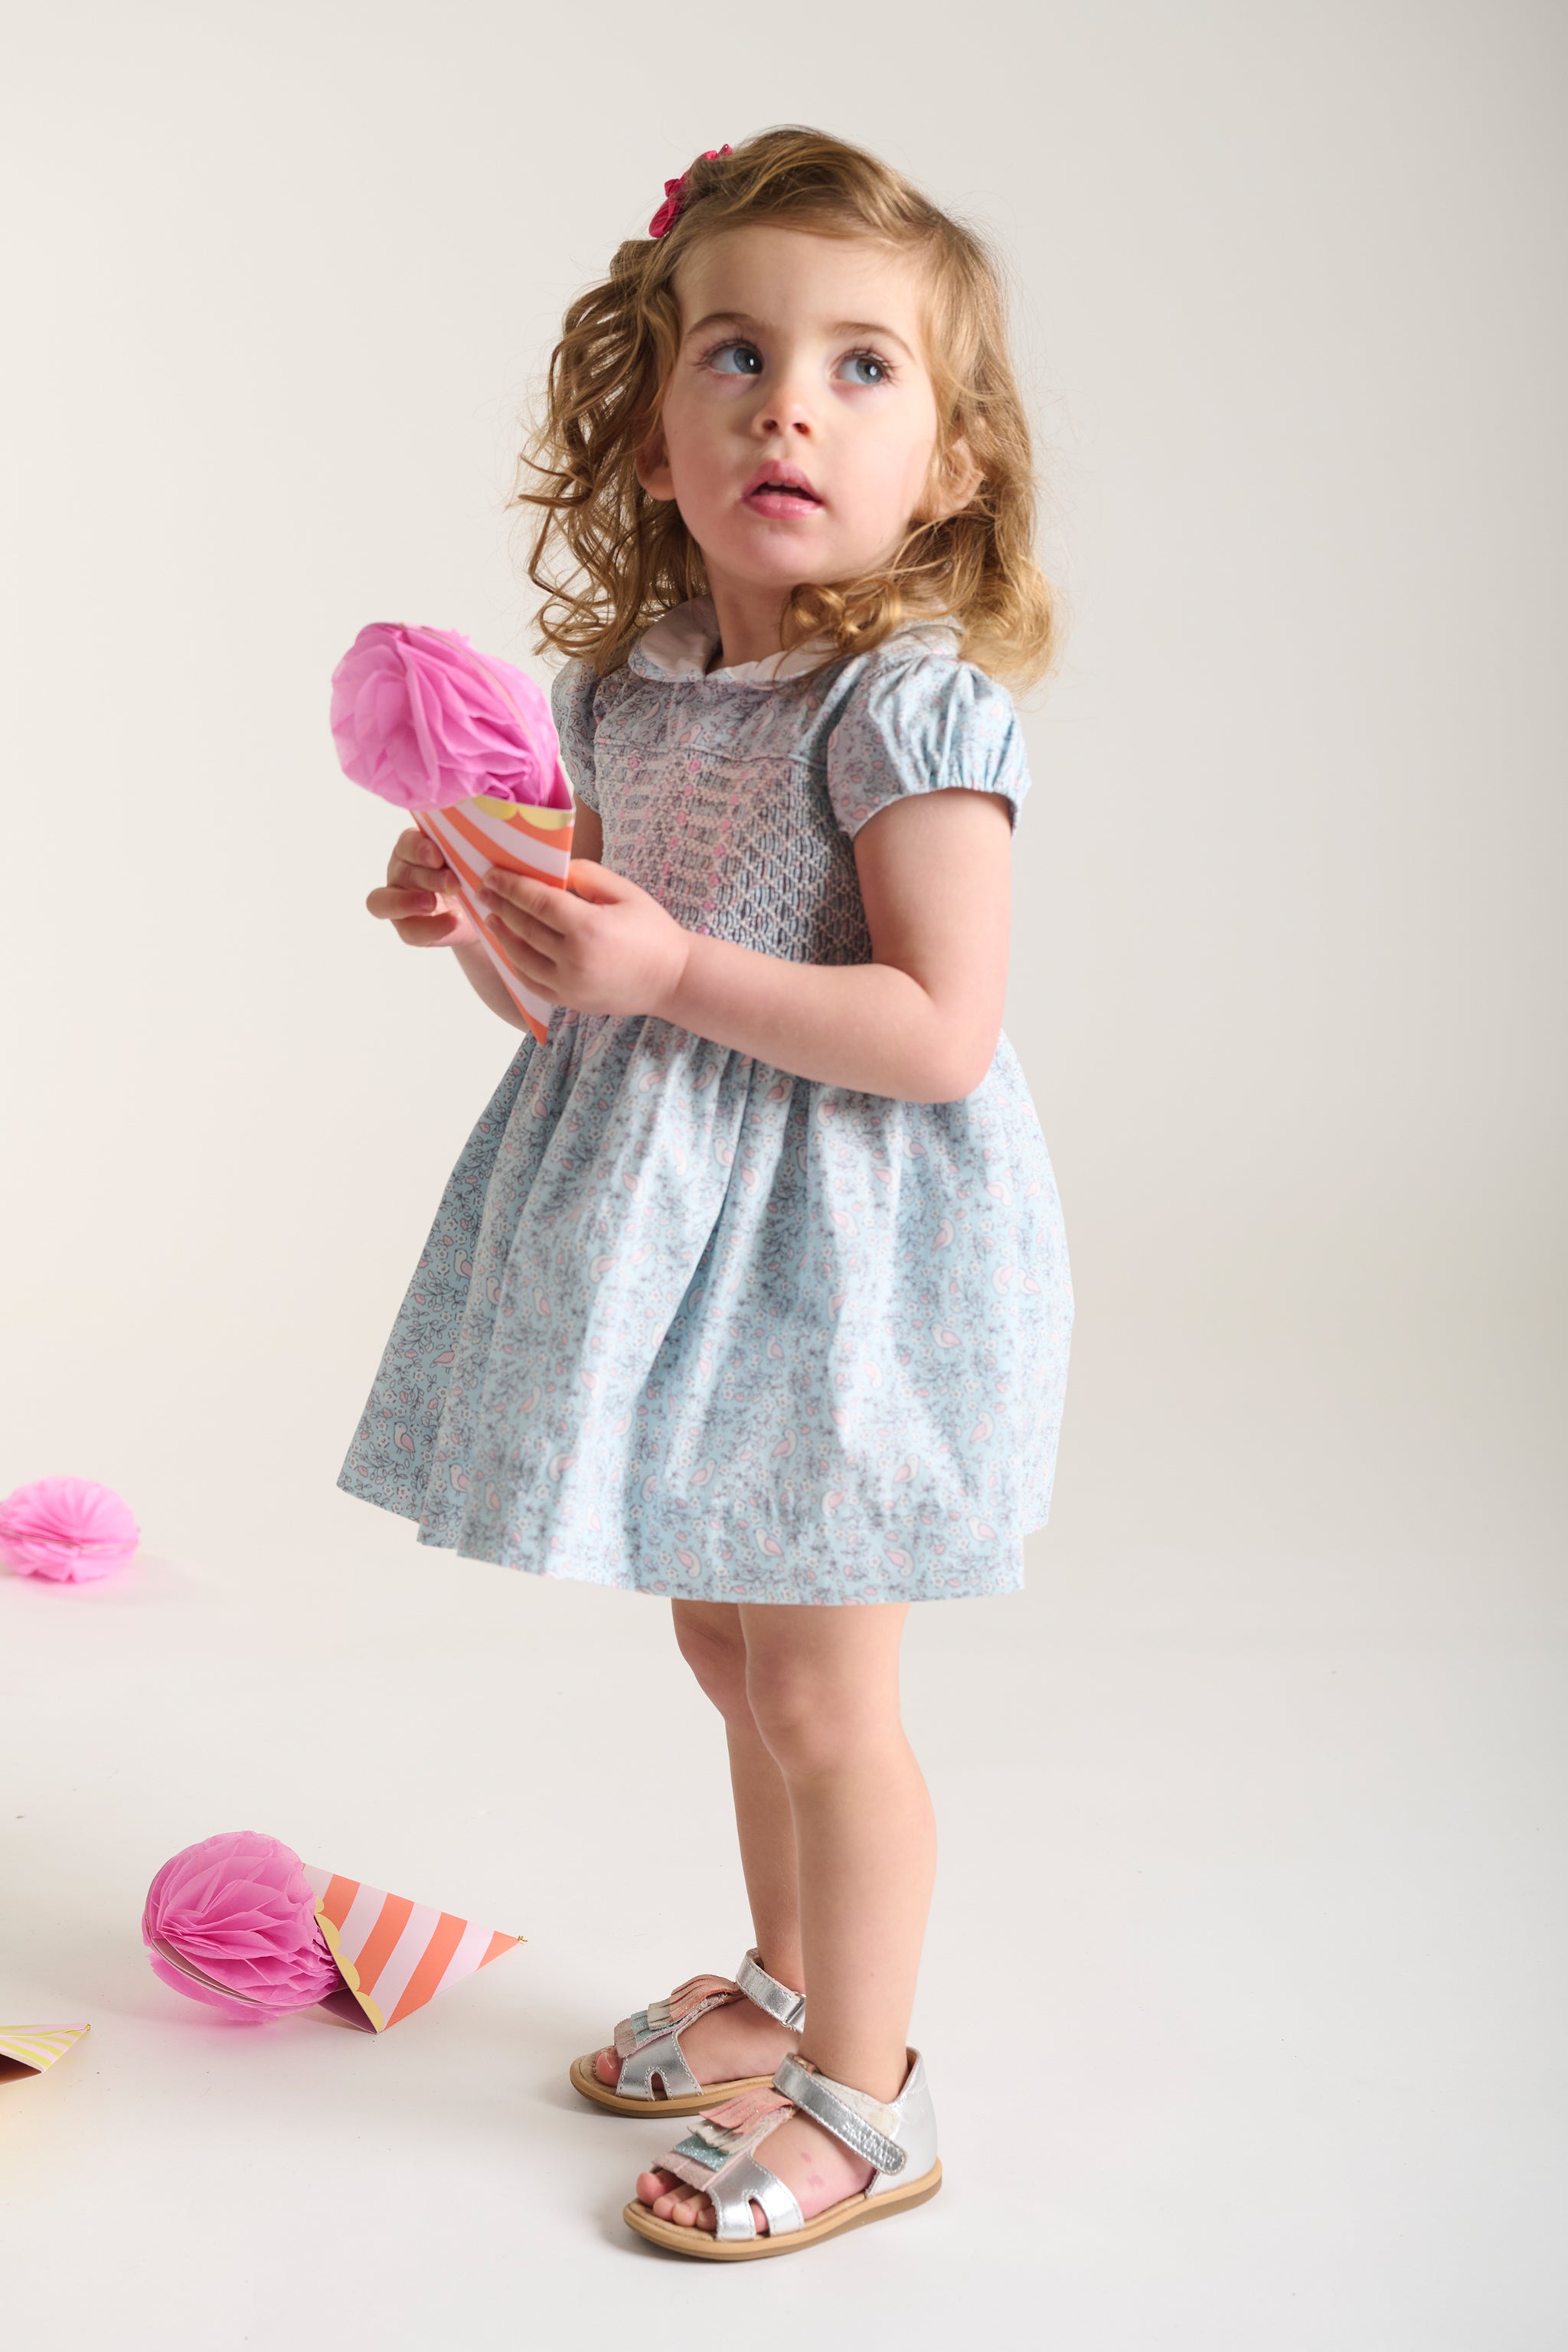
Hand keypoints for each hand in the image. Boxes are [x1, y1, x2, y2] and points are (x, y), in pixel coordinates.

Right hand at [365, 828, 478, 947]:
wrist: (486, 913)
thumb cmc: (476, 877)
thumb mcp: (475, 863)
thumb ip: (470, 852)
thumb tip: (482, 840)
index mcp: (414, 849)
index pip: (407, 843)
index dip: (418, 848)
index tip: (438, 856)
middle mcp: (402, 873)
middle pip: (402, 872)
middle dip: (427, 877)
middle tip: (452, 883)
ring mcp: (397, 901)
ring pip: (386, 901)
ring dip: (410, 902)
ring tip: (433, 904)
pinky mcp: (406, 928)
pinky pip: (410, 930)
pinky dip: (431, 927)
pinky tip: (453, 922)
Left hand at [478, 859, 690, 1016]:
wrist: (673, 979)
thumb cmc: (652, 931)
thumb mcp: (625, 892)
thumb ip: (587, 876)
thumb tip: (551, 871)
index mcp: (588, 928)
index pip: (537, 902)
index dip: (511, 886)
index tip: (493, 875)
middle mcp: (574, 959)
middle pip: (524, 927)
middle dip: (501, 905)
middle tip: (485, 890)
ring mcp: (569, 985)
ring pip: (521, 957)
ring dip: (503, 935)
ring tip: (495, 917)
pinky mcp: (570, 1001)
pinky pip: (531, 981)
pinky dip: (516, 963)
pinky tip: (512, 947)